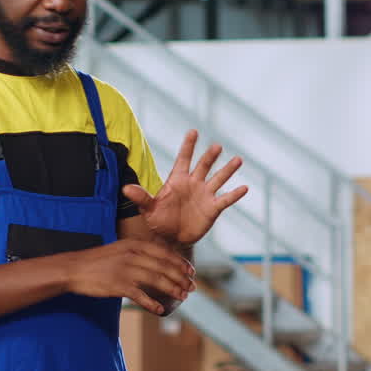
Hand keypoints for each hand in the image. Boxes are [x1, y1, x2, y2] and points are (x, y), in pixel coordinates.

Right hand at [65, 240, 195, 315]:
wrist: (74, 268)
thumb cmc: (98, 261)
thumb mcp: (119, 248)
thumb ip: (138, 252)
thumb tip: (158, 261)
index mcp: (134, 244)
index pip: (164, 253)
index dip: (180, 263)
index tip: (191, 272)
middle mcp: (133, 254)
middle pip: (164, 266)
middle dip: (181, 278)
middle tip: (191, 287)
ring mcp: (126, 270)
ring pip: (157, 280)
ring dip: (172, 289)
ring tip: (182, 297)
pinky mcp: (119, 285)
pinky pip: (141, 296)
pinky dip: (152, 303)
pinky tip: (160, 310)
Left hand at [124, 130, 247, 245]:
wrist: (171, 239)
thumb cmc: (158, 221)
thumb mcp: (149, 209)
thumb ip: (141, 197)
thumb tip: (125, 188)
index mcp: (177, 180)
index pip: (183, 159)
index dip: (188, 146)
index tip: (193, 131)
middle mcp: (193, 183)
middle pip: (203, 166)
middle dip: (210, 156)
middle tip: (217, 146)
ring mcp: (205, 195)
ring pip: (218, 179)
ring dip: (228, 170)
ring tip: (238, 160)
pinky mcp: (213, 208)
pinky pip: (225, 199)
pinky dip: (235, 194)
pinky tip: (244, 188)